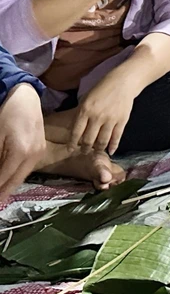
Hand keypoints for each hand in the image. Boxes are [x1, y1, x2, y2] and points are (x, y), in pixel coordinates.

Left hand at [0, 84, 45, 201]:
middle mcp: (33, 155)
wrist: (27, 100)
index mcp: (21, 152)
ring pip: (22, 175)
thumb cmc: (7, 115)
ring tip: (0, 194)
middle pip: (16, 180)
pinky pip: (26, 168)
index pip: (4, 178)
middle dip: (3, 192)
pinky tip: (9, 179)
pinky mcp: (41, 150)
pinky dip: (17, 175)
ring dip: (10, 185)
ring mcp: (39, 153)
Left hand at [72, 74, 136, 154]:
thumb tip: (76, 130)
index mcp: (85, 110)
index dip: (72, 143)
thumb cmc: (102, 88)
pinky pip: (116, 137)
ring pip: (102, 141)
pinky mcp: (122, 121)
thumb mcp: (86, 98)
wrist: (123, 82)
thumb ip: (80, 114)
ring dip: (98, 149)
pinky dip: (113, 146)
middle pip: (88, 139)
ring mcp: (110, 120)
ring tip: (95, 152)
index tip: (69, 149)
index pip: (76, 132)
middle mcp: (97, 117)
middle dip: (84, 148)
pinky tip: (111, 151)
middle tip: (83, 152)